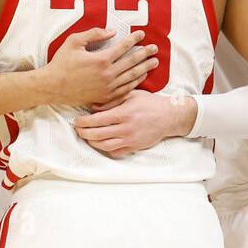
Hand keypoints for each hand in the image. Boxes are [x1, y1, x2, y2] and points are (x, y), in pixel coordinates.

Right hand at [39, 28, 157, 109]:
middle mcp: (107, 74)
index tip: (142, 35)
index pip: (123, 47)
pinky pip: (125, 89)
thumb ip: (94, 34)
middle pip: (132, 62)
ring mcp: (107, 87)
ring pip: (132, 77)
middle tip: (155, 49)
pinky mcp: (105, 97)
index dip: (134, 39)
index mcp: (101, 59)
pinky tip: (141, 77)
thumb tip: (112, 32)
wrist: (52, 86)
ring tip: (154, 62)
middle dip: (145, 54)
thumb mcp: (74, 41)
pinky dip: (136, 83)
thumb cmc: (61, 62)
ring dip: (144, 68)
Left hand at [73, 90, 195, 158]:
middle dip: (84, 133)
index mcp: (124, 113)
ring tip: (87, 137)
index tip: (77, 121)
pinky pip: (116, 152)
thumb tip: (93, 107)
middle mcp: (126, 128)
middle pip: (98, 135)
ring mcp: (130, 140)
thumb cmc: (149, 103)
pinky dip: (106, 149)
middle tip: (78, 129)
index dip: (84, 122)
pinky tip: (102, 143)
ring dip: (92, 142)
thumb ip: (111, 101)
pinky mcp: (134, 147)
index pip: (97, 120)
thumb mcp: (131, 95)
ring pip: (105, 146)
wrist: (169, 117)